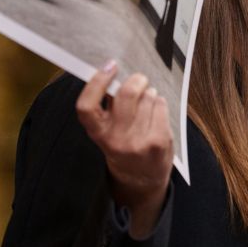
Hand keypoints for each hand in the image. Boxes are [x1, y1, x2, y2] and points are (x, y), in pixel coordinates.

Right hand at [76, 60, 172, 237]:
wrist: (141, 180)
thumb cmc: (123, 146)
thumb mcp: (106, 131)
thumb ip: (107, 106)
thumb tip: (113, 71)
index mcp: (98, 134)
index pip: (86, 106)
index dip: (96, 82)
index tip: (109, 67)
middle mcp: (116, 139)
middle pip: (126, 95)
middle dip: (136, 81)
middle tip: (139, 79)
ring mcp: (139, 142)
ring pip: (147, 98)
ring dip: (149, 94)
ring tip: (147, 102)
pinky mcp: (158, 142)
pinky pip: (161, 106)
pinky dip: (159, 102)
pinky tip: (156, 110)